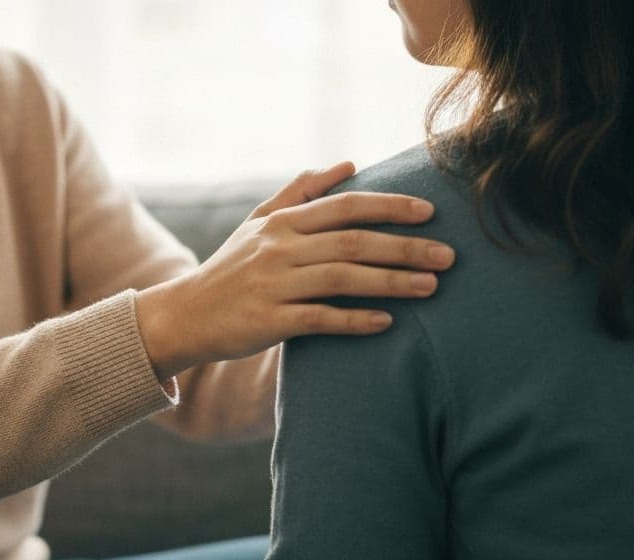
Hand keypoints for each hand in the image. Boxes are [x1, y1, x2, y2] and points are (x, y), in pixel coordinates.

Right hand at [136, 161, 455, 379]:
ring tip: (432, 287)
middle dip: (405, 248)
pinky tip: (388, 322)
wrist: (184, 316)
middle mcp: (279, 249)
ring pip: (343, 279)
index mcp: (283, 223)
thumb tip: (346, 164)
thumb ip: (300, 191)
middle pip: (353, 243)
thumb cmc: (230, 269)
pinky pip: (320, 319)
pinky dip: (355, 320)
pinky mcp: (269, 321)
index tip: (430, 212)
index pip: (346, 207)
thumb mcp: (258, 222)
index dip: (390, 208)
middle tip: (449, 257)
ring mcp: (274, 285)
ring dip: (392, 283)